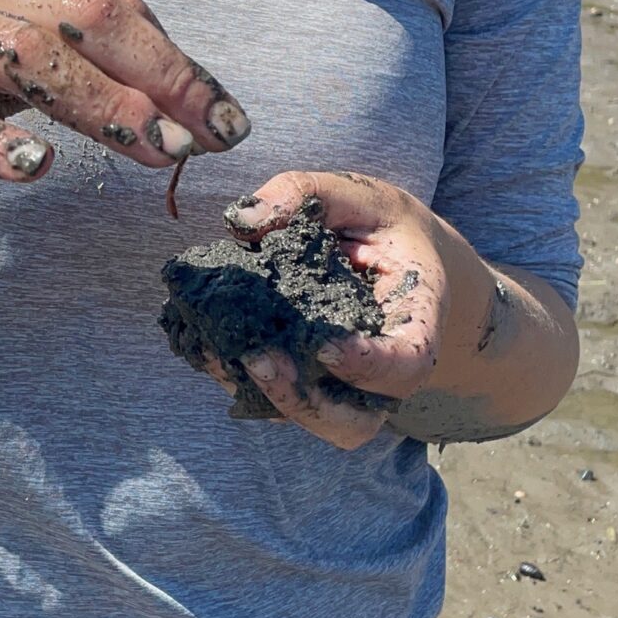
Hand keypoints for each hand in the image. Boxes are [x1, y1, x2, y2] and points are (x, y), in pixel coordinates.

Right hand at [0, 0, 249, 183]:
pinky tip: (34, 167)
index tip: (225, 117)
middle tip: (202, 141)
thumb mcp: (3, 25)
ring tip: (152, 151)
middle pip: (80, 20)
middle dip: (153, 83)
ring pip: (25, 58)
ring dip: (99, 109)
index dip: (174, 62)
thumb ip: (78, 48)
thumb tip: (183, 104)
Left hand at [216, 170, 491, 450]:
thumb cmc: (381, 226)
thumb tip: (242, 221)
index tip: (324, 347)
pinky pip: (274, 402)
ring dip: (261, 397)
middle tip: (259, 361)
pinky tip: (202, 342)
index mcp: (416, 323)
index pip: (407, 365)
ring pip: (311, 422)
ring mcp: (345, 387)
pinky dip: (236, 378)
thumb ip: (305, 195)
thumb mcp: (358, 193)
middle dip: (305, 404)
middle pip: (356, 423)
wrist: (397, 256)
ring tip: (216, 352)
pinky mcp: (305, 382)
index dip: (369, 367)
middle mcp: (384, 372)